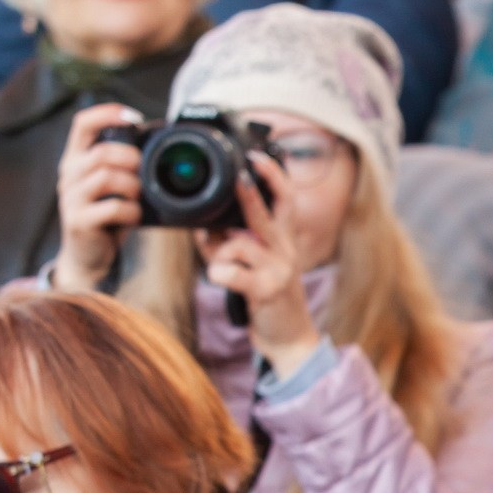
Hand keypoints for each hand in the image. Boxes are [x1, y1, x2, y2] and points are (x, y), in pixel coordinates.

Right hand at [54, 103, 145, 291]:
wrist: (87, 255)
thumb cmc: (107, 217)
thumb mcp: (112, 187)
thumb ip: (123, 167)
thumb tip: (158, 146)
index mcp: (77, 160)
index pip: (83, 124)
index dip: (107, 114)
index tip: (134, 118)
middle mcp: (69, 174)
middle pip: (101, 152)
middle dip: (131, 159)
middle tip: (144, 171)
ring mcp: (71, 198)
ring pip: (106, 177)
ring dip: (133, 186)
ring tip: (138, 197)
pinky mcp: (79, 221)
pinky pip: (111, 208)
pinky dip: (130, 211)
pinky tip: (134, 217)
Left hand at [198, 152, 322, 375]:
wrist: (290, 337)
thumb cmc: (267, 294)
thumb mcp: (254, 263)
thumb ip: (230, 241)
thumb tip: (202, 225)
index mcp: (283, 238)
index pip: (285, 199)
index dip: (273, 175)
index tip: (256, 155)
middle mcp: (285, 250)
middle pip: (267, 213)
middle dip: (250, 193)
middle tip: (239, 174)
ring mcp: (279, 270)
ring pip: (238, 245)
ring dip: (217, 253)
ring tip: (219, 265)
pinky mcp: (266, 291)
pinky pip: (230, 273)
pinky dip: (217, 275)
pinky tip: (222, 282)